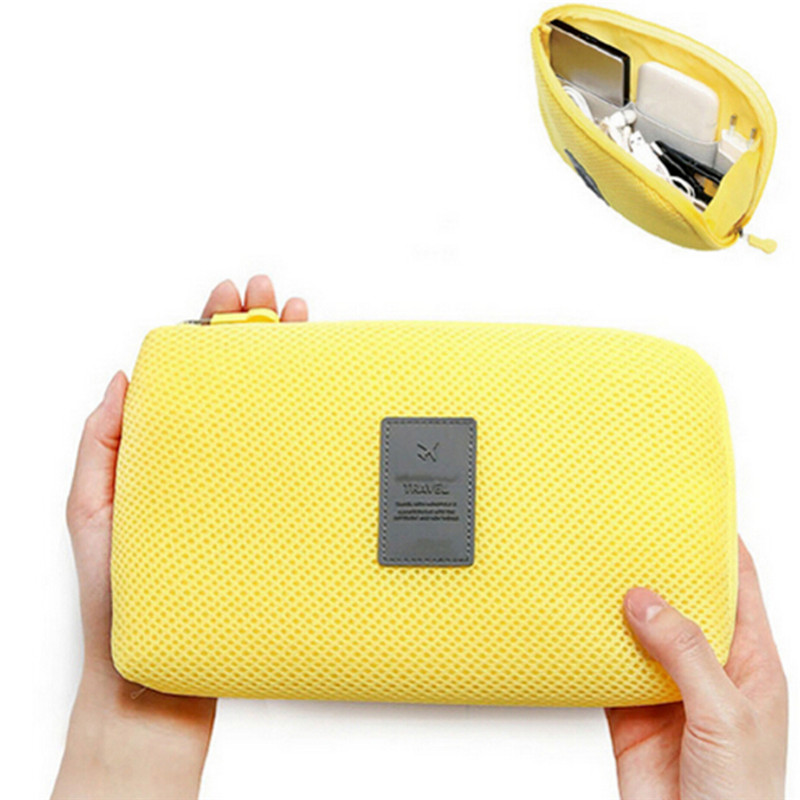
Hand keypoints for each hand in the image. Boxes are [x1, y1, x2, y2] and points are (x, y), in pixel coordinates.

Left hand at [53, 276, 307, 799]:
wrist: (159, 674)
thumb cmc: (122, 601)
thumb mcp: (92, 514)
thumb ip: (102, 446)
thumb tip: (121, 380)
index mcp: (162, 452)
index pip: (187, 376)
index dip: (207, 329)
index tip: (226, 295)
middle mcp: (204, 461)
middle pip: (231, 381)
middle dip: (251, 328)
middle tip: (268, 293)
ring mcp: (239, 485)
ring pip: (265, 410)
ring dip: (282, 360)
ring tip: (297, 319)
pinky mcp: (266, 512)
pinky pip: (285, 458)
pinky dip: (303, 420)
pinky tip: (317, 390)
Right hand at [606, 538, 787, 799]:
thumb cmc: (742, 797)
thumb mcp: (726, 714)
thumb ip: (686, 654)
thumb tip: (646, 600)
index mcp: (748, 663)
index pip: (738, 590)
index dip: (721, 550)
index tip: (695, 516)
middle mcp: (706, 668)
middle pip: (681, 604)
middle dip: (660, 571)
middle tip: (632, 538)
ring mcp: (667, 687)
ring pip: (639, 630)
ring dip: (619, 606)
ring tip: (598, 571)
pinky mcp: (630, 708)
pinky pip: (607, 665)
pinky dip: (591, 645)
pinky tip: (580, 624)